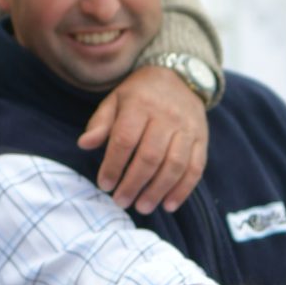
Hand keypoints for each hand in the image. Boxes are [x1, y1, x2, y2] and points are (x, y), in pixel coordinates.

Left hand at [82, 65, 208, 212]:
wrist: (180, 77)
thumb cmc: (139, 95)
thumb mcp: (115, 101)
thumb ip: (100, 123)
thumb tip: (84, 144)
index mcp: (140, 104)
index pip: (125, 139)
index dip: (113, 165)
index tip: (104, 185)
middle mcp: (167, 115)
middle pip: (150, 156)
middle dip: (134, 184)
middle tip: (121, 202)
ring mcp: (187, 127)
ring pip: (174, 164)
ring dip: (158, 191)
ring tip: (142, 207)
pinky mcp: (202, 138)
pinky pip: (195, 167)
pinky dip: (183, 190)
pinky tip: (169, 205)